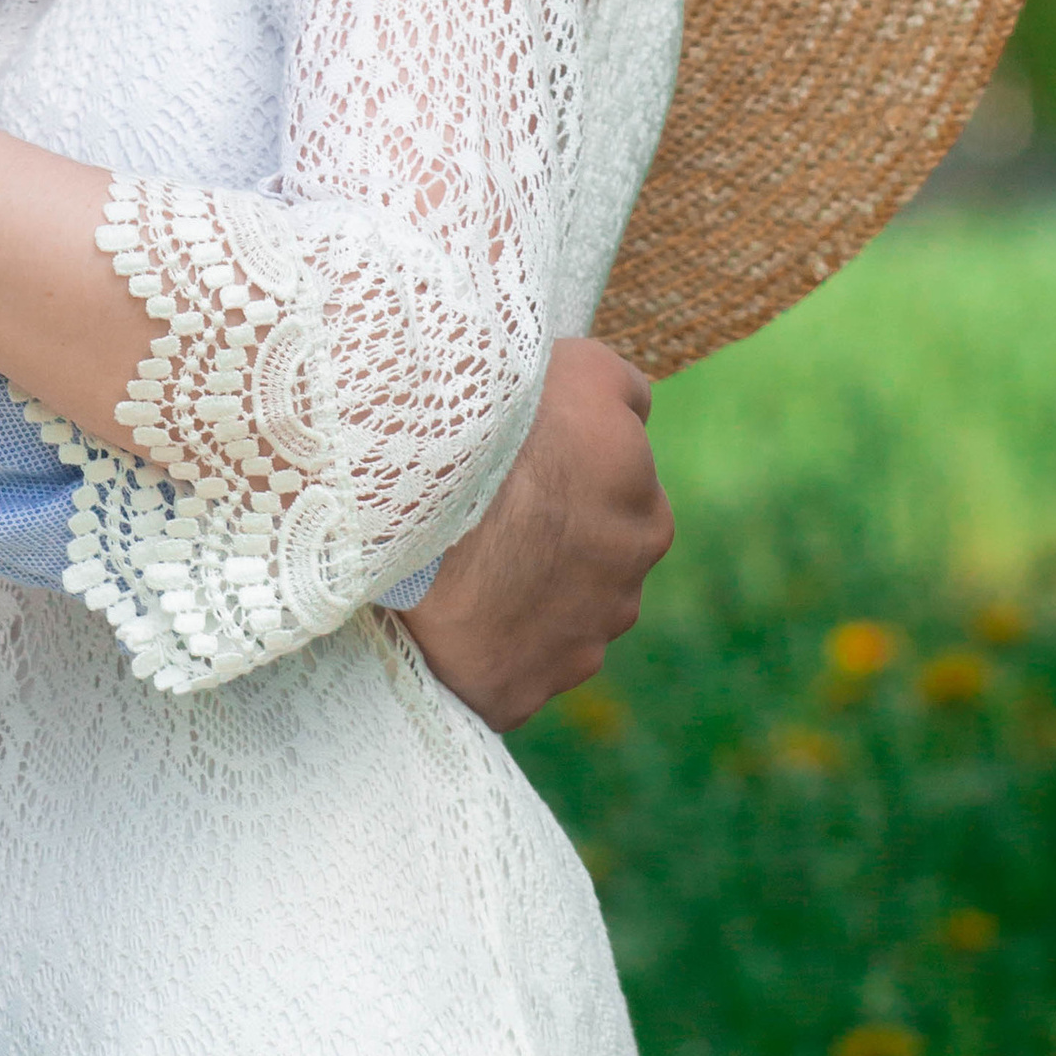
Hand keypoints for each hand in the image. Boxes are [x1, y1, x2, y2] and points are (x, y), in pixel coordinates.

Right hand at [397, 338, 673, 731]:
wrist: (410, 500)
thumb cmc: (491, 422)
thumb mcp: (576, 367)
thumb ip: (623, 391)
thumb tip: (637, 410)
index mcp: (644, 508)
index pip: (620, 487)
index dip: (569, 469)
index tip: (522, 461)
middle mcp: (622, 586)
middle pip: (597, 556)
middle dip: (558, 538)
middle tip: (492, 511)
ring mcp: (578, 640)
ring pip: (563, 613)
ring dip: (530, 592)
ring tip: (466, 560)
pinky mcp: (528, 688)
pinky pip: (516, 664)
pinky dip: (493, 642)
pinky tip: (455, 610)